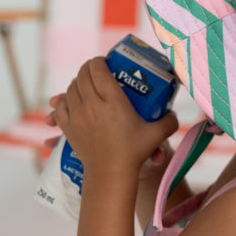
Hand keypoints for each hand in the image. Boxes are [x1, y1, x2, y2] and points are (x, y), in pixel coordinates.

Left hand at [44, 58, 177, 173]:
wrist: (111, 174)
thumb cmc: (134, 153)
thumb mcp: (157, 135)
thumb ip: (170, 121)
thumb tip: (174, 113)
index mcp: (113, 101)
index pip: (98, 70)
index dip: (99, 61)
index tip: (104, 61)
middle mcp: (92, 105)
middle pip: (83, 75)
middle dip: (88, 68)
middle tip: (96, 69)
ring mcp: (78, 116)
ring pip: (71, 88)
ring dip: (77, 82)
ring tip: (86, 83)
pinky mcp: (68, 128)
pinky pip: (60, 106)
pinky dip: (64, 100)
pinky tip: (72, 101)